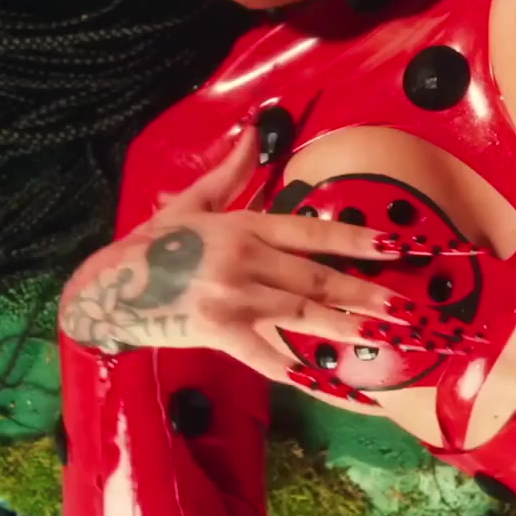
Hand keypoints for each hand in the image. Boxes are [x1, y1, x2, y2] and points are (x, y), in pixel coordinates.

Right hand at [58, 123, 484, 398]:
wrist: (106, 286)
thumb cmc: (152, 242)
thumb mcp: (191, 200)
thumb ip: (230, 170)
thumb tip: (255, 129)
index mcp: (243, 227)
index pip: (310, 233)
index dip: (354, 240)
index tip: (395, 247)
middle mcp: (245, 262)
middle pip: (317, 279)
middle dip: (366, 293)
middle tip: (409, 307)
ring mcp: (233, 301)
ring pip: (303, 315)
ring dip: (348, 327)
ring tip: (389, 335)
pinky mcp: (220, 335)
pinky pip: (269, 359)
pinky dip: (303, 374)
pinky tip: (335, 385)